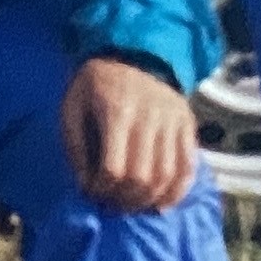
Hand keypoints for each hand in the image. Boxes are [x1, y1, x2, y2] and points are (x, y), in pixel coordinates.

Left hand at [63, 56, 196, 213]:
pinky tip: (161, 204)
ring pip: (167, 176)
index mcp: (117, 111)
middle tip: (111, 204)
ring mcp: (173, 122)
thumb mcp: (72, 105)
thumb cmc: (96, 84)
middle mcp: (150, 118)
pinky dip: (177, 191)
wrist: (135, 55)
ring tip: (131, 206)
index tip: (91, 192)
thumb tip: (84, 185)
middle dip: (125, 199)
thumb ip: (75, 145)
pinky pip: (188, 167)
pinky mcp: (188, 126)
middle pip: (142, 176)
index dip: (101, 188)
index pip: (114, 167)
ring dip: (149, 200)